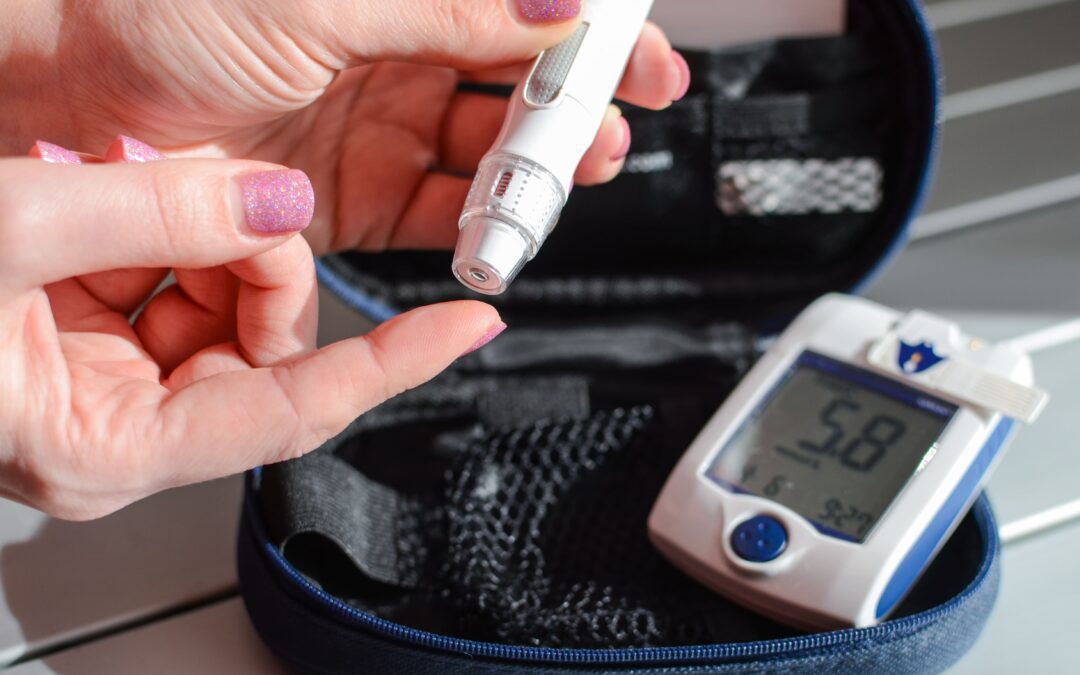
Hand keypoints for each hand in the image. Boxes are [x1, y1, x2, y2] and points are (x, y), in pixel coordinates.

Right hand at [0, 142, 500, 519]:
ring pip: (224, 305)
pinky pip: (173, 280)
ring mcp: (109, 381)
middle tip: (207, 199)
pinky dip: (168, 231)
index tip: (467, 325)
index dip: (396, 362)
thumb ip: (152, 212)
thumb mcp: (5, 232)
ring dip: (207, 236)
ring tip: (131, 193)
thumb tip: (271, 198)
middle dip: (262, 262)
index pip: (300, 409)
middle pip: (266, 343)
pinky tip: (119, 201)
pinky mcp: (90, 336)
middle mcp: (124, 425)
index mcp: (113, 444)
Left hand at [3, 0, 689, 253]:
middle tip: (612, 126)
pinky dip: (473, 227)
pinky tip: (499, 227)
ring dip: (534, 173)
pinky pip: (433, 216)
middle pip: (518, 85)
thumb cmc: (162, 15)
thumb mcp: (324, 0)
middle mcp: (395, 55)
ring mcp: (374, 129)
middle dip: (576, 107)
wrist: (69, 102)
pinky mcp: (349, 199)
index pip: (520, 9)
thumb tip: (553, 4)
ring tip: (569, 179)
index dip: (591, 31)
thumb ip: (450, 10)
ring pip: (485, 156)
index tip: (644, 54)